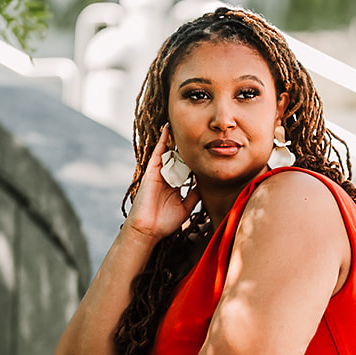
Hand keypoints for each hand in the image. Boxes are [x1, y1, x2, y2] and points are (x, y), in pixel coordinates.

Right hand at [125, 124, 201, 242]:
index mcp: (176, 185)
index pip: (187, 168)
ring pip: (170, 152)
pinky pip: (157, 152)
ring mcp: (159, 173)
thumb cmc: (165, 222)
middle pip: (180, 157)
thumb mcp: (186, 208)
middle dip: (188, 147)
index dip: (196, 160)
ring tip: (186, 124)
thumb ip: (194, 195)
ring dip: (176, 139)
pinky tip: (168, 128)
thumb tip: (205, 184)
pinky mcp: (152, 171)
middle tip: (200, 133)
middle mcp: (167, 177)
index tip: (207, 150)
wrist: (149, 230)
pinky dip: (162, 140)